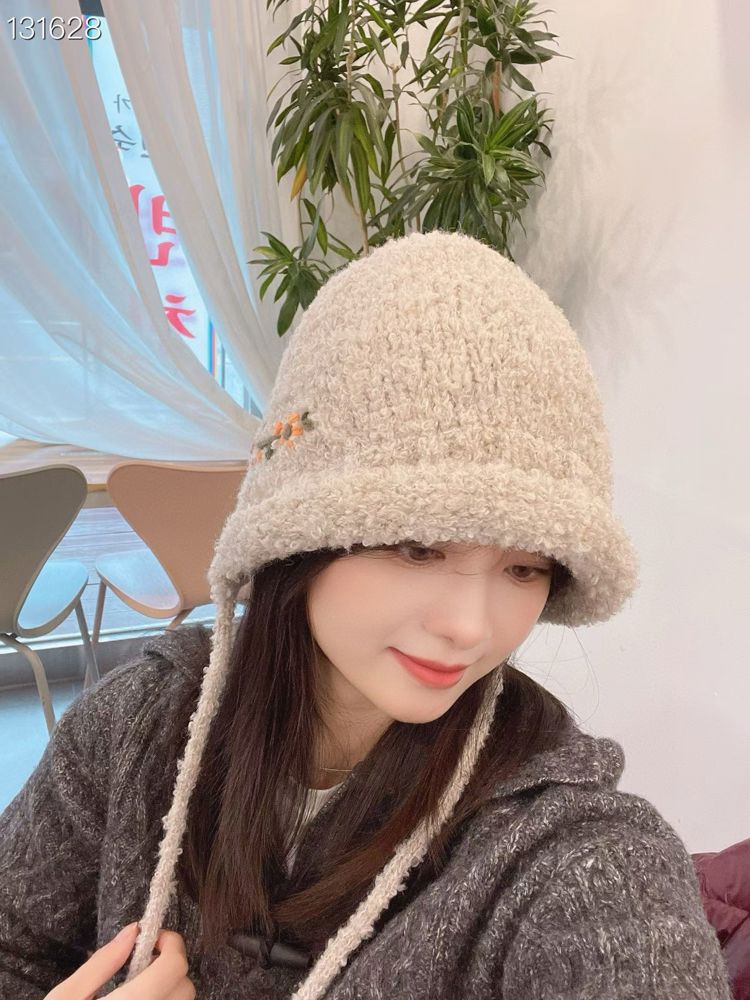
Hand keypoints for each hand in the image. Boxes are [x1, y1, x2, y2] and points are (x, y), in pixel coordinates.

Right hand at [44, 922, 195, 998]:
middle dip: (172, 966)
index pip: (175, 968)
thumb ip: (102, 963)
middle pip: (186, 987)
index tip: (153, 938)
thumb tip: (132, 931)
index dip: (171, 944)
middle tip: (145, 961)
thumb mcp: (66, 998)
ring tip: (141, 986)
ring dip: (170, 989)